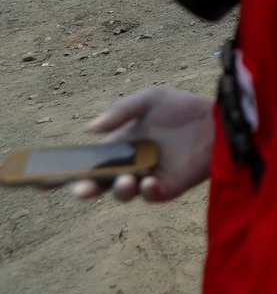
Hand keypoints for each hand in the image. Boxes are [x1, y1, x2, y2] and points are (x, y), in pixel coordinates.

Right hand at [71, 86, 214, 201]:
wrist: (218, 118)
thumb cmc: (183, 106)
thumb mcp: (150, 98)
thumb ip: (121, 111)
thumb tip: (90, 129)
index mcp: (121, 144)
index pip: (88, 162)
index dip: (65, 172)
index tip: (41, 180)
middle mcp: (131, 164)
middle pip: (100, 183)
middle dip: (86, 189)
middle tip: (80, 190)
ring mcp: (149, 176)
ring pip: (124, 192)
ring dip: (119, 190)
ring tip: (125, 180)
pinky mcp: (170, 186)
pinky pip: (152, 196)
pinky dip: (147, 192)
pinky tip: (149, 181)